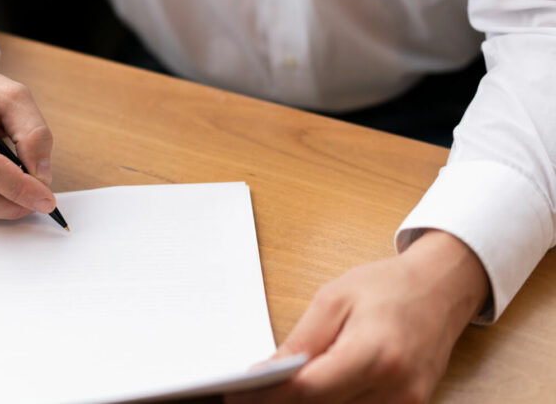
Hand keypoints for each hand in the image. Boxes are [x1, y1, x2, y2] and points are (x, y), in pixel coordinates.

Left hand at [227, 230, 488, 403]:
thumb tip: (266, 374)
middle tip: (248, 398)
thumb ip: (301, 342)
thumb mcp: (334, 299)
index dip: (268, 396)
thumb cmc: (388, 287)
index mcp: (376, 352)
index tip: (238, 395)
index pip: (310, 389)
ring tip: (275, 394)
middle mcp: (396, 388)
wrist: (442, 289)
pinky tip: (309, 397)